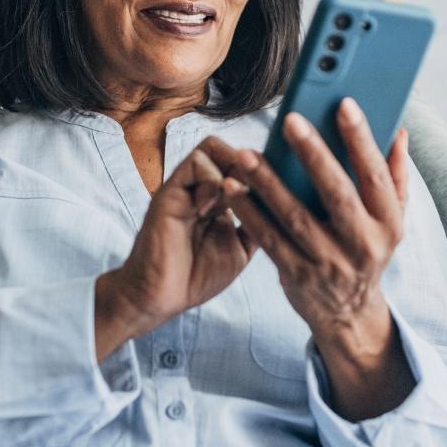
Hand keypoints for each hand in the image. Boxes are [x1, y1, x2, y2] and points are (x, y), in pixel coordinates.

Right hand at [94, 136, 258, 357]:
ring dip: (231, 169)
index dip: (263, 171)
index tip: (277, 189)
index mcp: (219, 200)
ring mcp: (185, 188)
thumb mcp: (240, 249)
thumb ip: (257, 224)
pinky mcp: (169, 192)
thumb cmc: (196, 277)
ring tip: (235, 198)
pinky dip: (211, 180)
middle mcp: (201, 188)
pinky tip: (211, 210)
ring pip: (212, 148)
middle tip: (258, 190)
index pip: (243, 166)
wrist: (160, 298)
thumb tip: (285, 204)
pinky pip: (195, 163)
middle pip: (230, 149)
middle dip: (250, 165)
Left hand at [219, 98, 415, 418]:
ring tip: (246, 155)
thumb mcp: (391, 221)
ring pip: (295, 217)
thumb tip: (399, 132)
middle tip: (289, 120)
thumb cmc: (367, 251)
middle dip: (314, 155)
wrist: (349, 314)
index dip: (362, 140)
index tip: (344, 104)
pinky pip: (269, 239)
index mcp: (388, 223)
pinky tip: (232, 188)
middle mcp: (362, 244)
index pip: (376, 176)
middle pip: (337, 193)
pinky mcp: (297, 275)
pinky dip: (249, 213)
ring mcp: (328, 262)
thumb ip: (395, 177)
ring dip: (268, 183)